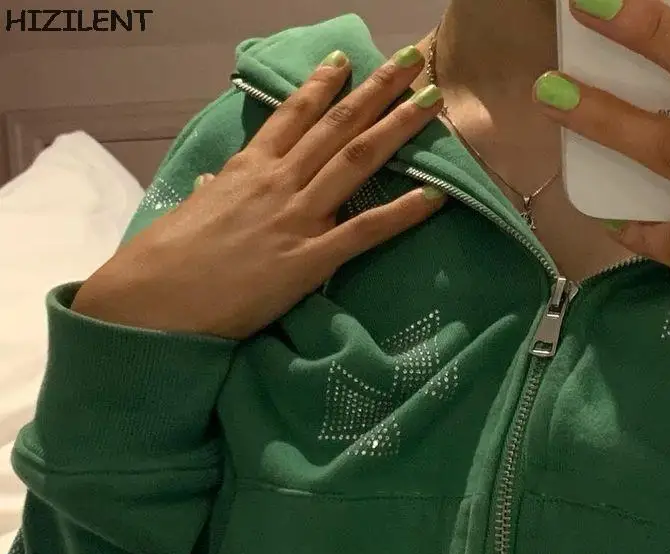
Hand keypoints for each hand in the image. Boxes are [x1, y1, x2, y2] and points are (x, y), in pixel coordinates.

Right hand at [72, 49, 445, 339]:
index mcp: (247, 168)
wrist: (155, 297)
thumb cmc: (167, 259)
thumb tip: (210, 184)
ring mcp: (296, 217)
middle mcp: (277, 182)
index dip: (322, 85)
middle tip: (410, 61)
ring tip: (430, 101)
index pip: (291, 115)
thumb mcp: (190, 213)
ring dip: (398, 128)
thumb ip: (210, 193)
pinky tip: (434, 196)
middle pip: (337, 126)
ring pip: (357, 160)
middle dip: (377, 90)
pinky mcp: (309, 258)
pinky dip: (402, 213)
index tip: (345, 59)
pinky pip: (365, 231)